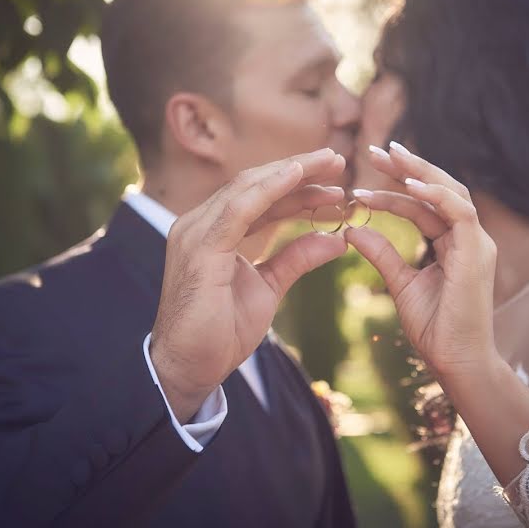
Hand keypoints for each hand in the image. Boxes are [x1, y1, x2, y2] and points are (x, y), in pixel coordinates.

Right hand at [150, 149, 347, 418]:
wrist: (191, 368)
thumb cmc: (221, 331)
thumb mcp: (269, 287)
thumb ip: (297, 258)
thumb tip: (337, 239)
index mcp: (214, 231)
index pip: (261, 198)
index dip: (299, 187)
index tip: (336, 184)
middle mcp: (200, 223)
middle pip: (256, 185)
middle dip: (299, 170)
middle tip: (338, 160)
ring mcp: (196, 231)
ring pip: (248, 188)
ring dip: (291, 172)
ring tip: (329, 164)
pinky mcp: (199, 247)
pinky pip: (238, 209)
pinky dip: (269, 189)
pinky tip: (296, 176)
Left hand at [347, 143, 499, 378]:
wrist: (457, 362)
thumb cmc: (434, 328)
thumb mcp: (401, 284)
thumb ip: (382, 254)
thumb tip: (351, 230)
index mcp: (453, 243)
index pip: (424, 205)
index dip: (395, 188)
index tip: (361, 179)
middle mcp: (468, 237)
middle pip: (440, 188)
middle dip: (408, 167)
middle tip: (375, 150)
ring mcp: (476, 243)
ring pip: (451, 191)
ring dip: (419, 172)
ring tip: (388, 157)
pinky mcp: (476, 253)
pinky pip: (459, 212)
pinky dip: (435, 195)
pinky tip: (408, 185)